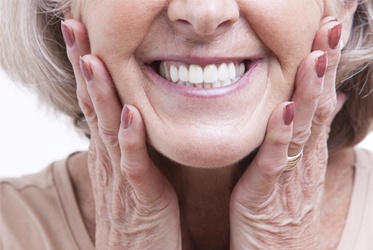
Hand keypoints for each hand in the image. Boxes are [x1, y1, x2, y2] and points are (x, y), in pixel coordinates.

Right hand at [61, 20, 180, 248]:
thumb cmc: (140, 212)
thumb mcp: (133, 171)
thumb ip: (132, 143)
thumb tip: (134, 114)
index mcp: (110, 150)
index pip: (95, 101)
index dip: (88, 67)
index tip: (84, 34)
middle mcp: (109, 158)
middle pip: (93, 105)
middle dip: (84, 65)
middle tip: (74, 28)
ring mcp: (121, 177)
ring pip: (107, 128)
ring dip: (100, 93)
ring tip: (93, 58)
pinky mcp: (140, 196)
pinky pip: (134, 164)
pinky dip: (131, 139)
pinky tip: (129, 115)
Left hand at [230, 17, 345, 248]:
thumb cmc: (284, 209)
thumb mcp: (299, 167)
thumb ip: (309, 133)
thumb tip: (328, 100)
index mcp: (308, 148)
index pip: (322, 97)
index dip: (327, 63)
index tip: (332, 27)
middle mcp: (305, 157)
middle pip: (319, 104)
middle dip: (325, 65)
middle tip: (333, 25)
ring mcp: (290, 174)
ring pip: (303, 127)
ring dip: (310, 91)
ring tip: (316, 56)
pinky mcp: (268, 193)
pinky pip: (275, 161)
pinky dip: (280, 135)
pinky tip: (284, 110)